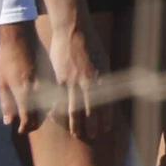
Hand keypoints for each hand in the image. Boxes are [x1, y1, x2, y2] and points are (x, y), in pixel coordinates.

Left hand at [0, 22, 43, 134]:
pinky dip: (49, 102)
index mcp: (24, 92)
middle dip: (34, 124)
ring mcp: (48, 82)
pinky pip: (54, 95)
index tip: (21, 130)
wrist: (20, 36)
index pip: (29, 120)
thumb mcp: (2, 83)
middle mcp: (39, 89)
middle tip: (27, 125)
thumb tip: (9, 122)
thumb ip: (7, 104)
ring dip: (43, 114)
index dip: (25, 128)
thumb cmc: (7, 59)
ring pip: (50, 106)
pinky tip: (42, 103)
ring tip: (34, 116)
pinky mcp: (52, 75)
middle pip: (41, 116)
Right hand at [43, 20, 105, 138]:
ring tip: (76, 133)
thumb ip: (103, 77)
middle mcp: (88, 82)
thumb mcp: (103, 60)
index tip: (106, 129)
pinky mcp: (59, 78)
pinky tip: (58, 119)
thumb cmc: (90, 44)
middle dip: (92, 126)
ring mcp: (73, 81)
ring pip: (74, 109)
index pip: (106, 104)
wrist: (74, 29)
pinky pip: (59, 99)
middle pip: (91, 110)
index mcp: (101, 78)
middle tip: (92, 136)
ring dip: (76, 124)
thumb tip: (107, 91)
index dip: (106, 118)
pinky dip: (59, 111)